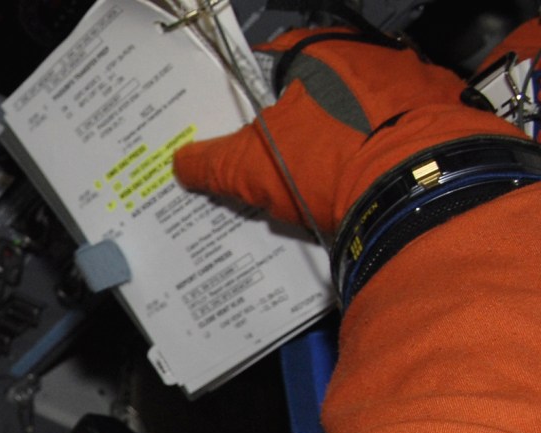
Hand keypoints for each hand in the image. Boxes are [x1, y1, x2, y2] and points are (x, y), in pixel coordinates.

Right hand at [172, 27, 514, 233]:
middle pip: (320, 89)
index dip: (254, 99)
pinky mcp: (443, 113)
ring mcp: (414, 80)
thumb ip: (210, 161)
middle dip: (300, 124)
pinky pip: (399, 129)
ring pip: (361, 111)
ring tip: (325, 181)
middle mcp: (371, 52)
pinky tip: (365, 182)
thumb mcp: (249, 166)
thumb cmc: (331, 160)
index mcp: (321, 50)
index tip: (245, 128)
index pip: (273, 63)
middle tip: (280, 162)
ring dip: (344, 139)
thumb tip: (184, 162)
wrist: (417, 186)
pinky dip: (381, 152)